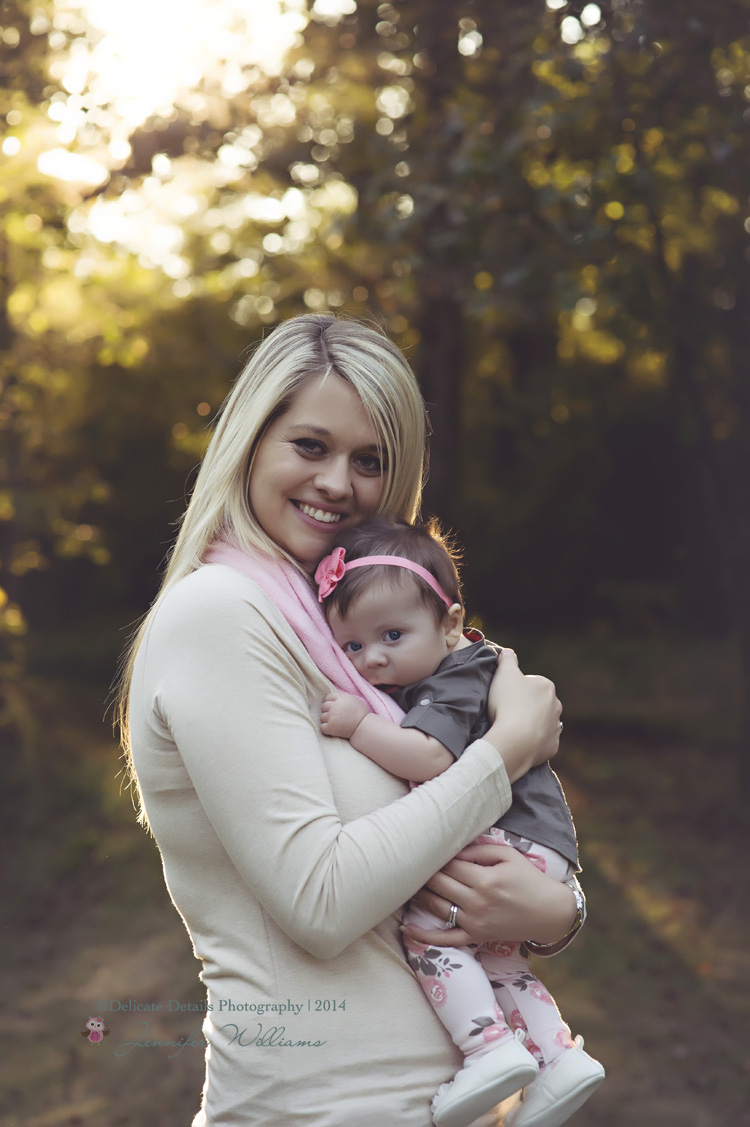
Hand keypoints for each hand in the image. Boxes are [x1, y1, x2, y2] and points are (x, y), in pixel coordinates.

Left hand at [320, 690, 369, 738]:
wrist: (364, 727)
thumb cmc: (360, 714)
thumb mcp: (353, 700)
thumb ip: (341, 697)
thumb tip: (330, 698)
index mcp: (341, 698)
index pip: (328, 697)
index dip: (331, 702)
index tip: (336, 708)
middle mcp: (335, 706)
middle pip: (323, 706)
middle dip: (328, 711)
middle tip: (336, 716)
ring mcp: (332, 716)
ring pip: (322, 717)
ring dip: (327, 720)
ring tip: (337, 723)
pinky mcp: (330, 727)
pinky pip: (322, 727)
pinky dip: (327, 729)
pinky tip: (334, 729)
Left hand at [402, 842, 577, 947]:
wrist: (549, 913)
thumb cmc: (528, 879)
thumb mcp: (508, 855)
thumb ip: (478, 851)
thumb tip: (452, 851)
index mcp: (485, 880)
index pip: (449, 866)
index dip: (436, 857)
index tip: (426, 849)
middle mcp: (478, 903)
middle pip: (439, 884)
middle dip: (423, 873)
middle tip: (411, 863)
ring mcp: (475, 923)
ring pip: (437, 907)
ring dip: (419, 895)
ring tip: (405, 884)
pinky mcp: (476, 937)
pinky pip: (446, 939)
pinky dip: (425, 936)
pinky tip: (407, 928)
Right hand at [484, 649, 561, 779]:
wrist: (515, 741)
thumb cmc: (508, 704)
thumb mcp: (503, 674)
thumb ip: (507, 660)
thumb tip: (507, 652)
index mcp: (546, 686)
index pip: (531, 683)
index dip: (515, 689)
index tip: (504, 697)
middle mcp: (556, 706)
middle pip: (538, 703)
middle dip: (526, 707)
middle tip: (506, 712)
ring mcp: (555, 727)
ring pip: (542, 723)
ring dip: (530, 725)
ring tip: (512, 729)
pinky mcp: (552, 747)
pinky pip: (541, 742)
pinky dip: (532, 743)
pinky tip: (519, 742)